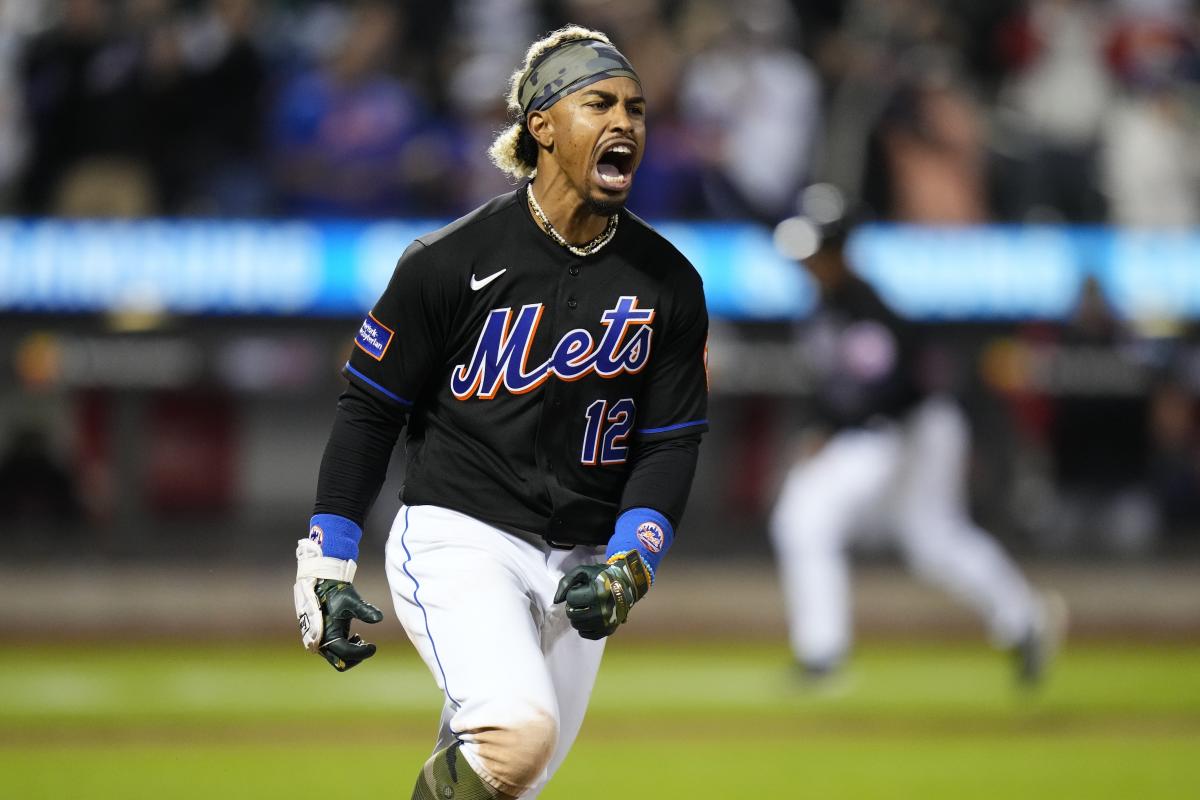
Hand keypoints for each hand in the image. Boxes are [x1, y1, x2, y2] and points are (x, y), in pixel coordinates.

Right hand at [293, 538, 383, 671]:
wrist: (320, 584)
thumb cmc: (335, 592)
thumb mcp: (351, 601)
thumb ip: (364, 610)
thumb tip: (380, 618)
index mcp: (327, 636)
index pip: (347, 654)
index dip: (362, 653)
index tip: (374, 647)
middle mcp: (321, 643)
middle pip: (341, 662)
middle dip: (356, 656)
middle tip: (367, 644)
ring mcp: (321, 642)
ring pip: (337, 658)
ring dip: (351, 653)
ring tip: (360, 638)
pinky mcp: (323, 638)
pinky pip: (335, 651)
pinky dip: (346, 648)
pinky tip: (355, 636)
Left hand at [553, 551, 650, 639]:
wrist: (627, 585)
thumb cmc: (602, 576)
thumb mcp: (583, 571)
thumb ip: (566, 582)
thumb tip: (556, 601)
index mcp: (597, 594)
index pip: (571, 599)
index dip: (573, 592)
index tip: (582, 589)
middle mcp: (603, 611)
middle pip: (572, 614)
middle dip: (573, 606)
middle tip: (582, 599)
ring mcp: (606, 623)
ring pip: (577, 625)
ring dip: (577, 616)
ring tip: (586, 607)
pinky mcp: (608, 631)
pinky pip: (586, 634)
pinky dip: (584, 627)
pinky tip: (589, 617)